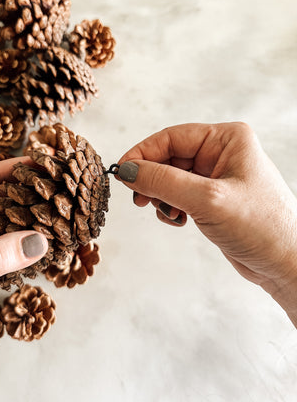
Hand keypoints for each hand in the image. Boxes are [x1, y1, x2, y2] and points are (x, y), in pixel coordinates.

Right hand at [117, 122, 296, 326]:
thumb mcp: (208, 199)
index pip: (171, 137)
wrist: (286, 264)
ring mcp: (215, 176)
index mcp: (226, 139)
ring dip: (161, 196)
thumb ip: (163, 181)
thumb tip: (126, 170)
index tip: (121, 173)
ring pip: (170, 178)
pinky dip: (170, 207)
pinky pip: (178, 194)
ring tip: (169, 214)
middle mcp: (220, 153)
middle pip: (168, 158)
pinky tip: (179, 220)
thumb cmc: (262, 226)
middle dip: (152, 180)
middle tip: (139, 199)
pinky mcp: (211, 198)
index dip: (142, 154)